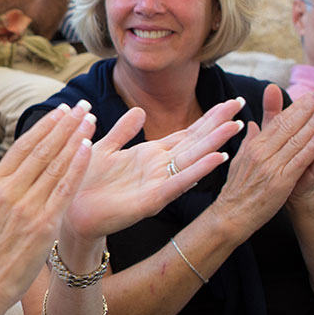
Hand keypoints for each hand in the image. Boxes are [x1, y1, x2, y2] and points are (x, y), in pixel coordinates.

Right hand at [0, 103, 97, 310]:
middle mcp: (9, 191)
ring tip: (90, 120)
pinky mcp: (43, 225)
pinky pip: (64, 189)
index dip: (45, 125)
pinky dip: (76, 166)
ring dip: (75, 139)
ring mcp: (27, 207)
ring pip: (56, 164)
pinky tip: (88, 149)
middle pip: (43, 149)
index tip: (61, 110)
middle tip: (82, 106)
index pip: (23, 146)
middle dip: (65, 124)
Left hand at [62, 98, 244, 239]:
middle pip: (195, 142)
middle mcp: (159, 168)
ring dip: (214, 143)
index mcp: (150, 155)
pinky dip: (198, 171)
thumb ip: (123, 131)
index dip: (207, 118)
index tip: (230, 102)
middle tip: (241, 103)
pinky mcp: (151, 201)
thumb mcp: (105, 148)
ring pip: (192, 160)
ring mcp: (158, 184)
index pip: (186, 133)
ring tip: (236, 126)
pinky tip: (217, 159)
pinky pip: (178, 184)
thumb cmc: (86, 182)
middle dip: (217, 123)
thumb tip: (140, 110)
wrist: (71, 212)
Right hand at [212, 86, 313, 235]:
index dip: (296, 107)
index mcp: (253, 146)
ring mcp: (271, 167)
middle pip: (288, 125)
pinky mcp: (280, 182)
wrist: (231, 216)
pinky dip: (311, 146)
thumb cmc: (236, 190)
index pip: (277, 121)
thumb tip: (252, 124)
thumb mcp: (239, 160)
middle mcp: (261, 153)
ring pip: (296, 140)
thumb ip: (249, 141)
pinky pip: (299, 160)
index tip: (309, 95)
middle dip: (306, 108)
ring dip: (313, 122)